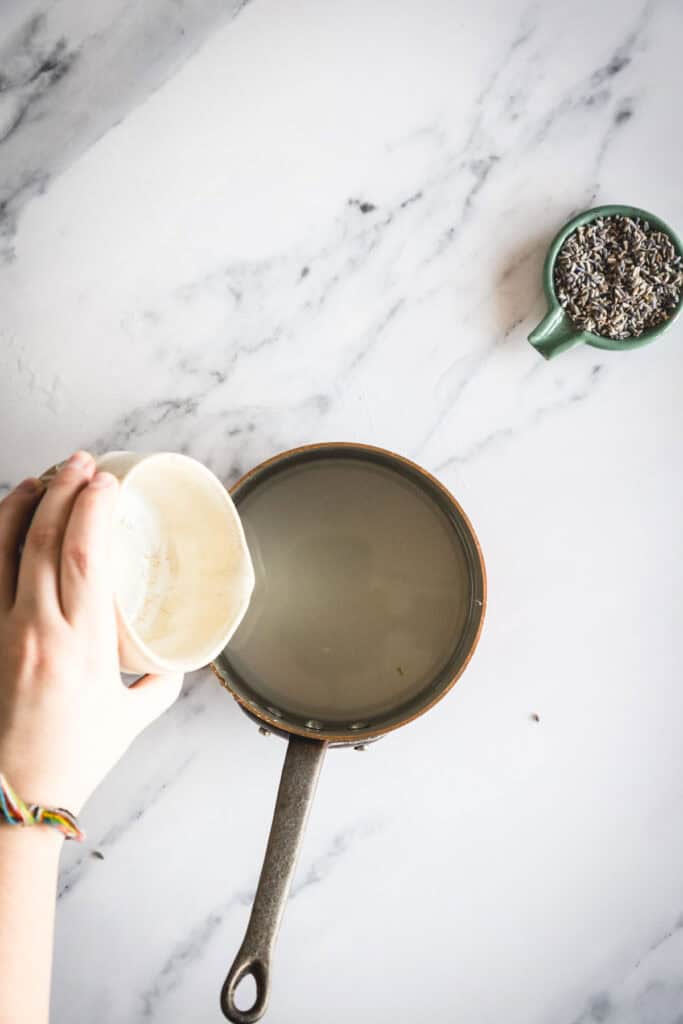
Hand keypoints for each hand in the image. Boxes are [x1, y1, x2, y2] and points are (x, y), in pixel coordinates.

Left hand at [0, 452, 182, 815]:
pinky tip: (5, 518)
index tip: (108, 482)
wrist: (12, 796)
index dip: (94, 508)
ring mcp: (0, 631)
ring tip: (43, 476)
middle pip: (43, 539)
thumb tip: (173, 659)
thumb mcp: (130, 718)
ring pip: (2, 549)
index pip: (85, 556)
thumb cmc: (72, 760)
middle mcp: (36, 630)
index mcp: (81, 645)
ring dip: (22, 503)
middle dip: (63, 489)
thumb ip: (158, 682)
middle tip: (81, 462)